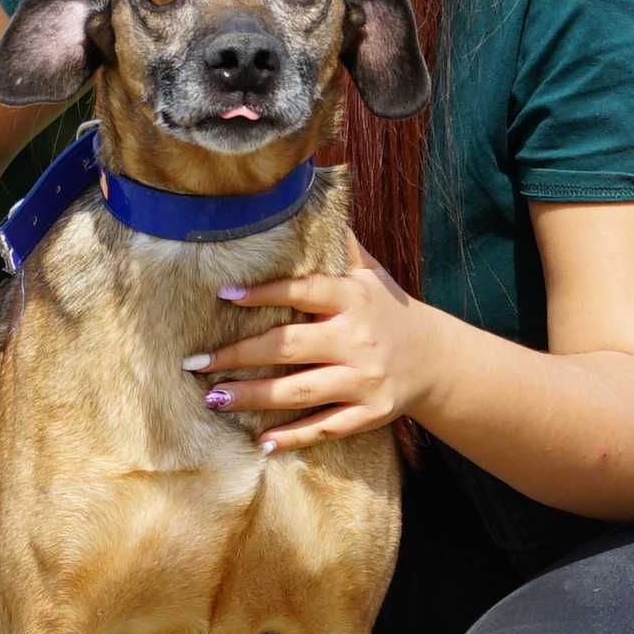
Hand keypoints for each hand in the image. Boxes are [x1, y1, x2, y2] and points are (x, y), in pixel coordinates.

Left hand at [186, 231, 436, 452]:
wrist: (438, 360)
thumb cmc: (388, 310)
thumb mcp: (371, 273)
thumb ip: (339, 244)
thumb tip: (310, 191)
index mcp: (353, 299)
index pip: (304, 291)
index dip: (264, 292)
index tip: (224, 294)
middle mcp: (358, 340)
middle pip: (289, 348)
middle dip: (238, 356)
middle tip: (195, 362)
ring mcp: (364, 380)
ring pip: (300, 392)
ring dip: (253, 398)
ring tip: (213, 398)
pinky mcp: (369, 414)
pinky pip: (326, 428)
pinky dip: (293, 438)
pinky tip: (261, 442)